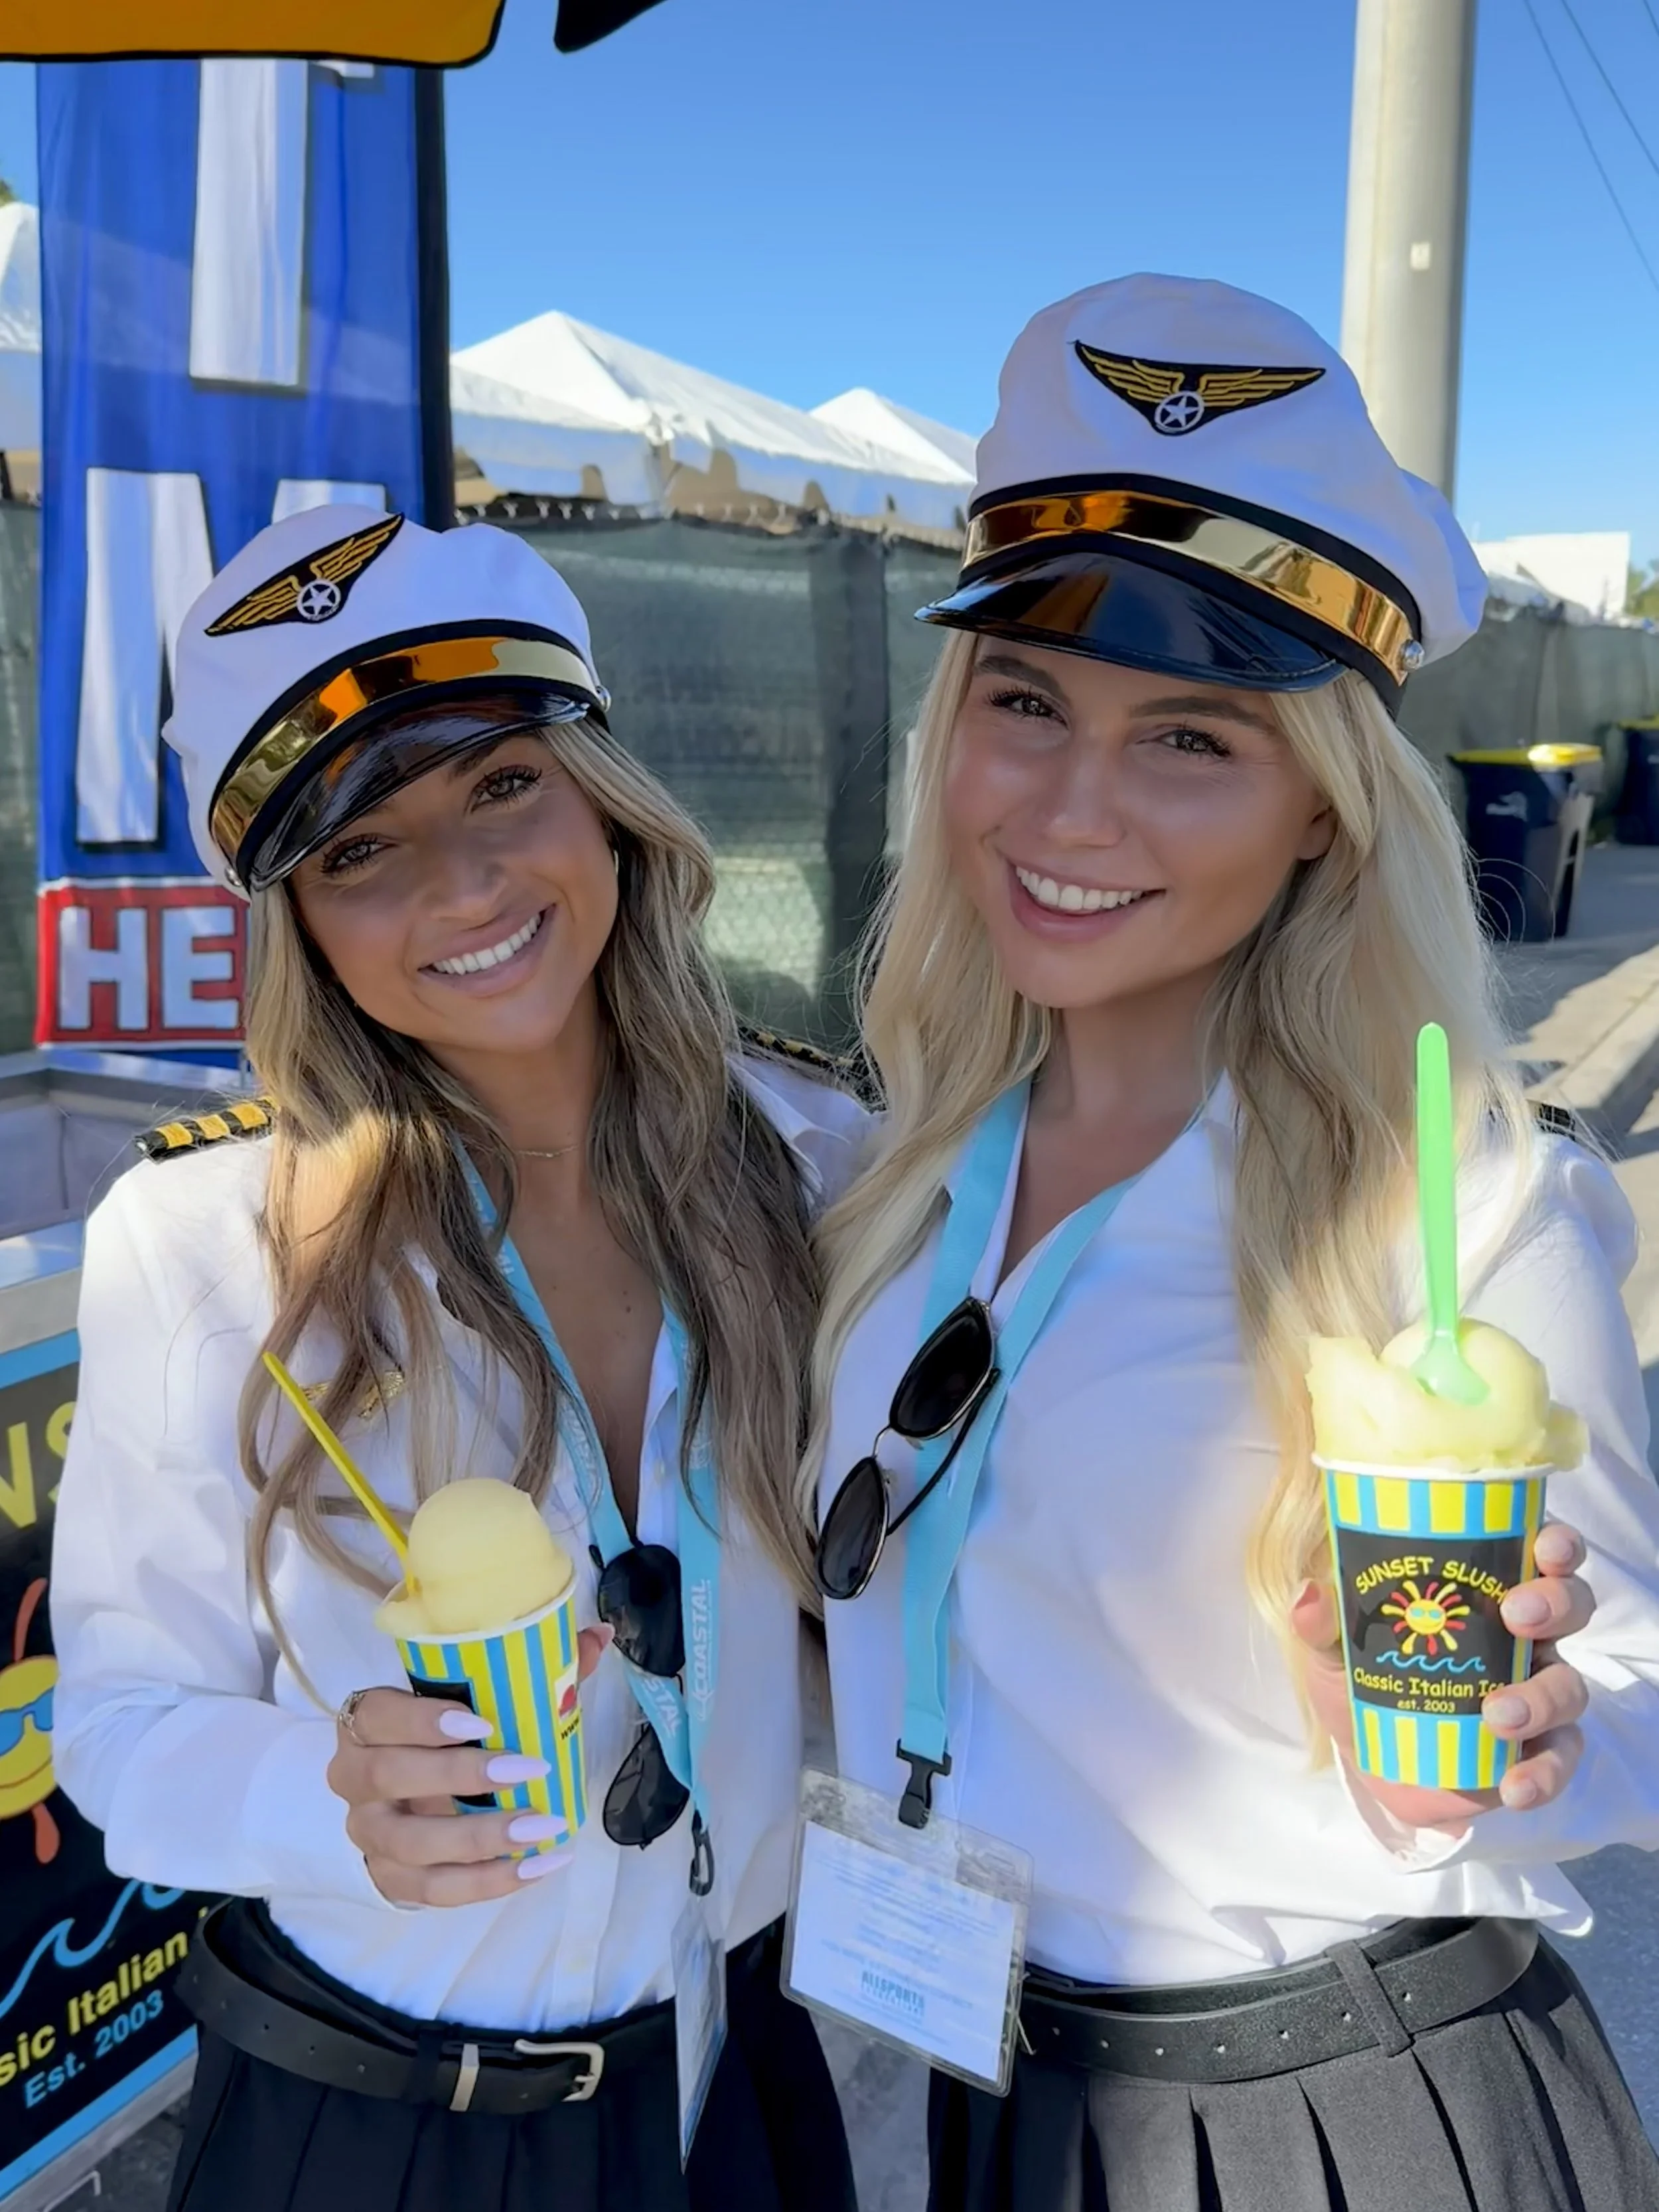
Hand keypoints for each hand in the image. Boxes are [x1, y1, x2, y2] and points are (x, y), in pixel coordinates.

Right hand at [328, 1626, 608, 1905]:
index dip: (422, 1720)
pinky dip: (488, 1883)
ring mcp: (367, 1834)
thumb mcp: (475, 1698)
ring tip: (544, 1828)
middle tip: (532, 1771)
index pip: (377, 1716)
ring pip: (412, 1844)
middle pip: (390, 1777)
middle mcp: (353, 1778)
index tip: (484, 1723)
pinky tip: (537, 1867)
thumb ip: (532, 1669)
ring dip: (482, 1839)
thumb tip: (599, 1637)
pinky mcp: (388, 1878)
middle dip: (463, 1776)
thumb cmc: (446, 1734)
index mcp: (366, 1722)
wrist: (404, 1796)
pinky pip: (433, 1890)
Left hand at [1290, 1521, 1593, 1835]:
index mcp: (1485, 1591)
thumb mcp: (1334, 1649)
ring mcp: (1535, 1693)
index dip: (1555, 1544)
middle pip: (1570, 1605)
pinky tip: (1515, 1785)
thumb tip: (1311, 1595)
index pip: (1539, 1551)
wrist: (1369, 1761)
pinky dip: (1544, 1773)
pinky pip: (1560, 1759)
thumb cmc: (1363, 1681)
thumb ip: (1323, 1622)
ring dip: (1541, 1698)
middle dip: (1555, 1604)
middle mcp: (1523, 1637)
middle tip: (1516, 1615)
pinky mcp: (1534, 1752)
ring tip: (1498, 1717)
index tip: (1542, 1547)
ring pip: (1569, 1685)